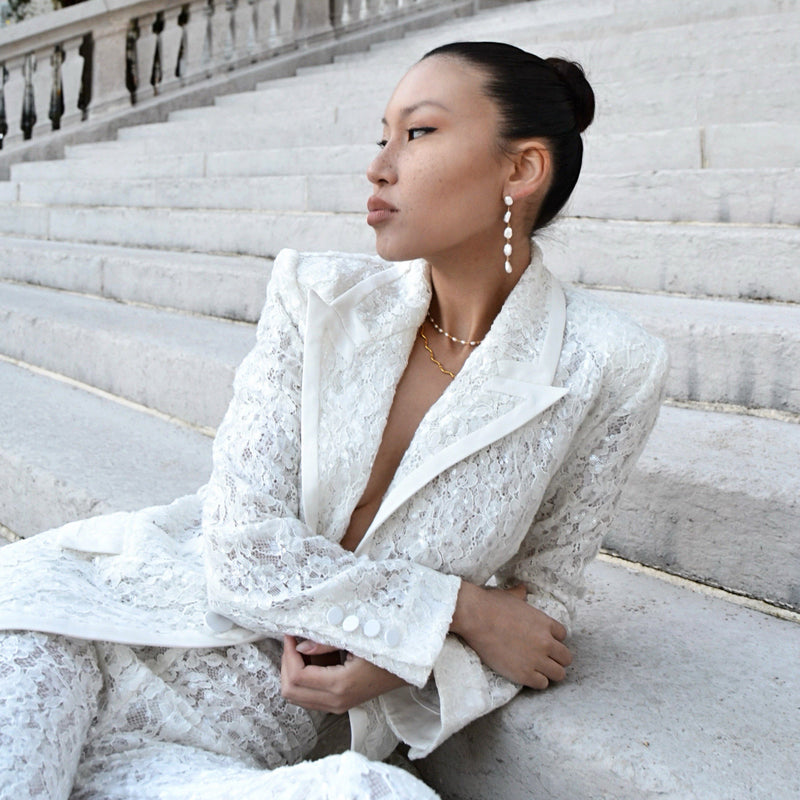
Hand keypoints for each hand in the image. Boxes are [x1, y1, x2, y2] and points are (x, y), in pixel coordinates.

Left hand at [280, 636, 407, 713]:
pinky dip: (302, 679)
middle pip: (290, 691)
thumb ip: (325, 643)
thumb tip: (299, 646)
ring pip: (296, 697)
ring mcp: (337, 706)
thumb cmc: (384, 648)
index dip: (288, 654)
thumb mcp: (355, 639)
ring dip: (292, 672)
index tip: (290, 634)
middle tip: (293, 641)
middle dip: (286, 663)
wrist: (405, 668)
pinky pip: (307, 697)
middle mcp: (335, 701)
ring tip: (302, 649)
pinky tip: (313, 660)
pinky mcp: (338, 705)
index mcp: (340, 685)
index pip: (297, 676)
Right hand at [450, 582, 571, 689]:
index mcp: (545, 622)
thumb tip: (522, 588)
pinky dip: (536, 681)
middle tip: (544, 658)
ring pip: (558, 674)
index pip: (563, 635)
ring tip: (538, 670)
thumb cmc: (490, 604)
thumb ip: (520, 594)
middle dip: (556, 658)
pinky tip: (527, 675)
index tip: (544, 641)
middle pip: (566, 657)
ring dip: (549, 672)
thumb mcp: (510, 596)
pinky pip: (543, 684)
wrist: (475, 617)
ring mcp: (536, 659)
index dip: (553, 638)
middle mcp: (545, 642)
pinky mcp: (524, 674)